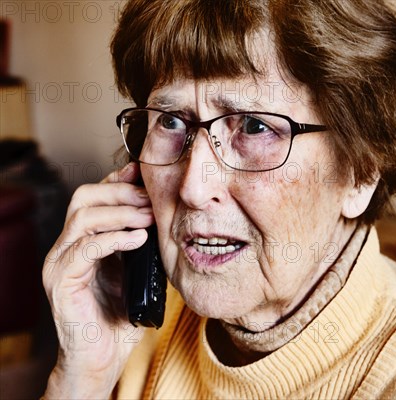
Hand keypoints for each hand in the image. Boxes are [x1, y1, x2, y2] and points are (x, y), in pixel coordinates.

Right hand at [42, 163, 153, 398]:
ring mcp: (60, 263)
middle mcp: (67, 247)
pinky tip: (137, 239)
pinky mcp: (61, 282)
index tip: (145, 173)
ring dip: (120, 212)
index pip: (95, 197)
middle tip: (151, 197)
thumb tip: (165, 214)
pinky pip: (83, 249)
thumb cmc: (122, 316)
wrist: (103, 357)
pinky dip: (112, 239)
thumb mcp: (137, 271)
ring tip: (149, 217)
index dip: (118, 181)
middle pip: (84, 198)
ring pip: (82, 218)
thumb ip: (142, 244)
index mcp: (84, 241)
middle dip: (120, 191)